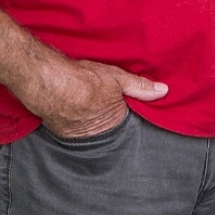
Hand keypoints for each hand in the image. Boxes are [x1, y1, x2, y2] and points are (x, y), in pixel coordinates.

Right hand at [27, 56, 167, 138]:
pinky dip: (73, 120)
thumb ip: (140, 87)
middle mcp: (99, 134)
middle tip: (100, 101)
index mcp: (116, 121)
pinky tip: (71, 107)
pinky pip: (73, 129)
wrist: (50, 82)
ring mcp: (80, 136)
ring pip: (90, 129)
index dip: (124, 109)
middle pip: (107, 126)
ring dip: (88, 119)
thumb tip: (164, 91)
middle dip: (106, 116)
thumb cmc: (84, 79)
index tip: (121, 103)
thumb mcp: (117, 78)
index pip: (126, 119)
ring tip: (85, 104)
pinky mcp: (63, 134)